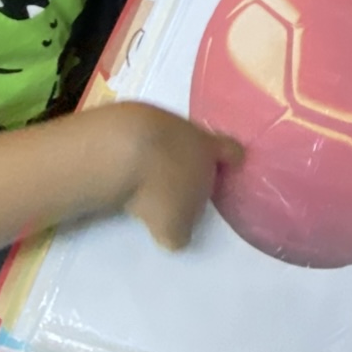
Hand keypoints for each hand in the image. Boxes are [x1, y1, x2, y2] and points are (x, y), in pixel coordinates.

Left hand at [122, 104, 243, 250]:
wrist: (117, 149)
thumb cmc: (158, 190)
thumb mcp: (174, 226)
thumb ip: (181, 231)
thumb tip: (177, 234)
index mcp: (208, 152)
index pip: (230, 149)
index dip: (232, 156)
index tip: (233, 163)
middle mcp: (187, 131)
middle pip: (196, 141)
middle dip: (190, 159)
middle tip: (180, 182)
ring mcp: (156, 120)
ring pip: (165, 137)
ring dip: (158, 154)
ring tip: (145, 178)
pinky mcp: (127, 118)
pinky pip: (135, 137)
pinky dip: (131, 151)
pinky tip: (121, 167)